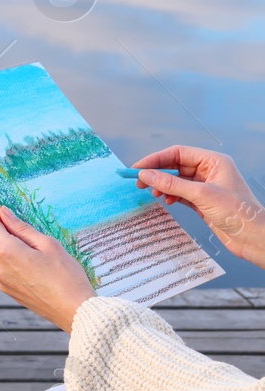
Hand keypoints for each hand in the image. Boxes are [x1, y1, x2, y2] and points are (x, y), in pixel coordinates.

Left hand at [0, 206, 96, 332]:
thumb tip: (3, 213)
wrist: (75, 311)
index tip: (12, 210)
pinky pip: (9, 270)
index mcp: (6, 252)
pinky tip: (41, 272)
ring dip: (18, 250)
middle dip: (14, 235)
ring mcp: (1, 282)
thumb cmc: (66, 275)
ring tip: (44, 259)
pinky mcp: (8, 291)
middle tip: (41, 240)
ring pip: (5, 256)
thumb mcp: (48, 244)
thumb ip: (21, 227)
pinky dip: (20, 265)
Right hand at [129, 146, 264, 268]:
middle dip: (157, 173)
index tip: (138, 168)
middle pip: (176, 166)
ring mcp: (206, 186)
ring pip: (177, 180)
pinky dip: (171, 196)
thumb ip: (172, 184)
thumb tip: (146, 175)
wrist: (252, 237)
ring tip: (153, 193)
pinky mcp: (203, 201)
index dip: (156, 159)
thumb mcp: (201, 195)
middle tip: (139, 182)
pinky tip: (166, 201)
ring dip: (163, 186)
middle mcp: (210, 171)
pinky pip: (181, 193)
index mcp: (214, 162)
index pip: (179, 153)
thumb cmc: (237, 212)